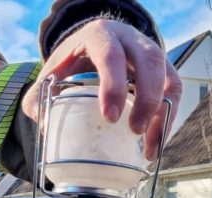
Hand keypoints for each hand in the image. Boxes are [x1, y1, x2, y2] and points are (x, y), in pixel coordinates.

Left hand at [22, 19, 181, 159]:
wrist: (90, 45)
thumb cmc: (70, 61)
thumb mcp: (50, 74)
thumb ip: (38, 99)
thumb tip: (46, 127)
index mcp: (100, 35)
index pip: (111, 55)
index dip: (114, 85)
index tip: (110, 117)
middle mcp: (130, 39)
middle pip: (150, 62)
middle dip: (147, 100)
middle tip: (134, 132)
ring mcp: (150, 52)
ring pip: (168, 77)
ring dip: (164, 114)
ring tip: (150, 147)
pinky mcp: (162, 68)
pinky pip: (173, 91)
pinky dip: (168, 118)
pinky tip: (156, 141)